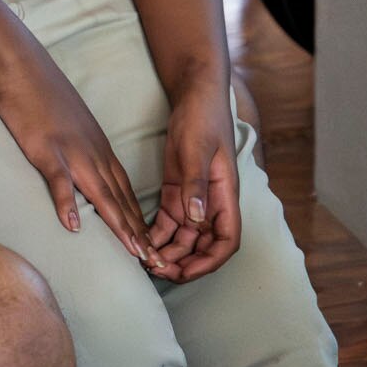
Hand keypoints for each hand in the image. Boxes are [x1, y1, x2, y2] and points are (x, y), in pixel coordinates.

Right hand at [0, 60, 158, 269]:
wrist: (23, 68)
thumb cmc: (45, 98)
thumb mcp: (73, 129)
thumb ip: (82, 153)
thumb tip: (85, 177)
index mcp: (100, 152)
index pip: (127, 195)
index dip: (141, 224)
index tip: (153, 249)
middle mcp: (94, 156)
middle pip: (122, 201)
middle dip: (141, 235)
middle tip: (157, 264)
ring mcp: (72, 153)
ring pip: (103, 195)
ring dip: (120, 227)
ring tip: (135, 255)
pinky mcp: (47, 150)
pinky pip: (59, 181)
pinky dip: (67, 204)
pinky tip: (73, 228)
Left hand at [146, 85, 243, 282]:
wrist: (195, 95)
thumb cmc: (204, 118)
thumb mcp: (198, 149)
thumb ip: (196, 184)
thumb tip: (197, 220)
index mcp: (226, 195)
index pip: (227, 241)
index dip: (210, 261)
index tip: (186, 271)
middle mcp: (212, 203)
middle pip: (203, 246)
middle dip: (184, 263)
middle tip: (157, 270)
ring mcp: (194, 199)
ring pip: (184, 238)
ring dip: (168, 252)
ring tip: (145, 261)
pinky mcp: (177, 192)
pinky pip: (168, 222)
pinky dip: (156, 235)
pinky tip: (139, 241)